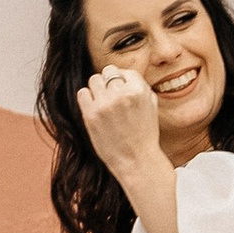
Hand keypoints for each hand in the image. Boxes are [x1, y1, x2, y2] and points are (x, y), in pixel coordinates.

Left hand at [77, 64, 164, 192]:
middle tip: (111, 98)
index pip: (123, 71)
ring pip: (94, 80)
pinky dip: (87, 98)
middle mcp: (122, 94)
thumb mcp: (151, 106)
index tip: (121, 92)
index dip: (122, 81)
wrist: (137, 161)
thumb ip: (140, 88)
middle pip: (107, 73)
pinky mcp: (91, 115)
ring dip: (97, 90)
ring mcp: (105, 104)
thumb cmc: (144, 135)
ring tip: (103, 104)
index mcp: (139, 90)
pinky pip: (82, 93)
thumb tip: (124, 74)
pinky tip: (94, 109)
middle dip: (109, 84)